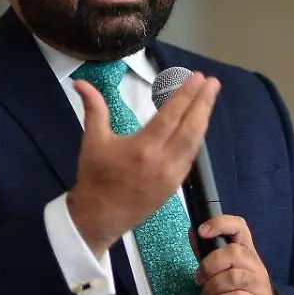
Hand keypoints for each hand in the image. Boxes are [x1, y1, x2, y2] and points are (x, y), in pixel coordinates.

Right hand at [67, 72, 220, 256]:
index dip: (186, 94)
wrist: (100, 217)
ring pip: (195, 142)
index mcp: (144, 148)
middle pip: (192, 127)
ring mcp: (173, 175)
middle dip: (204, 102)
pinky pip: (190, 156)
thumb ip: (93, 108)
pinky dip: (197, 137)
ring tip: (210, 98)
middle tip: (213, 82)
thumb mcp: (93, 140)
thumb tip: (80, 82)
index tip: (197, 77)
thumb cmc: (96, 177)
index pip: (172, 115)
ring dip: (204, 118)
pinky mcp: (176, 185)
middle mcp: (163, 161)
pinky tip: (199, 124)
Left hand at [193, 215, 283, 294]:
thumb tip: (192, 231)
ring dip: (210, 288)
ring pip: (233, 277)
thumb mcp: (224, 273)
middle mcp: (255, 265)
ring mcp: (258, 285)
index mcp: (247, 253)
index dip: (220, 224)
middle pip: (234, 252)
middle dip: (209, 264)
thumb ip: (208, 254)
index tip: (201, 231)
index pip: (240, 227)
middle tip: (199, 278)